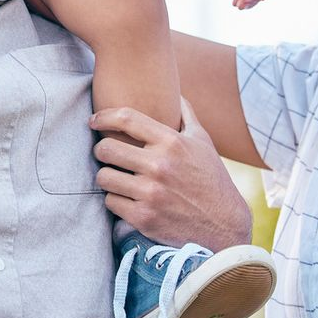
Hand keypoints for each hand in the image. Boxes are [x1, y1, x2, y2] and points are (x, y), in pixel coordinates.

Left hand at [91, 97, 252, 251]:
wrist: (224, 225)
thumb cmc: (211, 178)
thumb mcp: (203, 142)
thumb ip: (186, 114)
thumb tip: (175, 93)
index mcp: (172, 142)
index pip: (126, 119)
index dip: (104, 117)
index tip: (93, 121)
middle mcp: (159, 165)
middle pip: (106, 148)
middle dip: (102, 150)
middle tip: (107, 154)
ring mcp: (150, 193)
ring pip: (104, 177)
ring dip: (107, 177)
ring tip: (117, 178)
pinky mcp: (143, 217)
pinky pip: (110, 202)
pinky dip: (115, 200)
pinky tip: (126, 198)